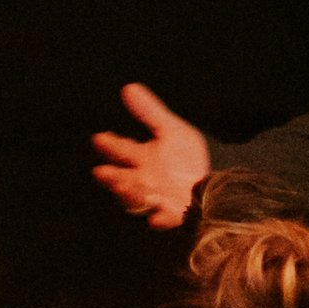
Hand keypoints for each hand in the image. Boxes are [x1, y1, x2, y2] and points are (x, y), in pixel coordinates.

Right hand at [91, 81, 211, 227]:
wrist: (208, 185)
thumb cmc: (185, 159)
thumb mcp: (172, 130)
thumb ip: (150, 112)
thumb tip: (129, 88)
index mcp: (142, 158)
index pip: (122, 150)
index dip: (111, 145)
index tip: (100, 138)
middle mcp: (143, 180)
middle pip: (122, 179)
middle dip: (112, 176)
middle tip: (101, 172)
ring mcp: (155, 199)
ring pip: (136, 199)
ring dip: (129, 195)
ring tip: (126, 187)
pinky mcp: (170, 215)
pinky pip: (163, 219)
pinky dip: (159, 219)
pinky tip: (157, 218)